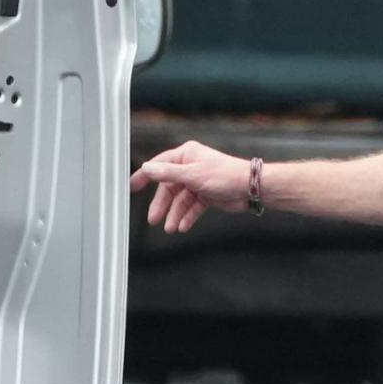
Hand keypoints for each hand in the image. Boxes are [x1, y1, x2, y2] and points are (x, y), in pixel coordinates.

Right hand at [131, 141, 250, 233]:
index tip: (132, 187)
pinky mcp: (206, 195)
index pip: (159, 165)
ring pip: (180, 200)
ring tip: (171, 228)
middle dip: (162, 205)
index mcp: (186, 155)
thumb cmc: (225, 175)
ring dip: (175, 214)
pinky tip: (183, 226)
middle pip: (169, 187)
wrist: (250, 188)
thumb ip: (168, 173)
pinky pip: (192, 207)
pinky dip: (187, 216)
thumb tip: (146, 168)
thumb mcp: (192, 175)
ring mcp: (198, 182)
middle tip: (154, 219)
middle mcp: (190, 167)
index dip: (145, 176)